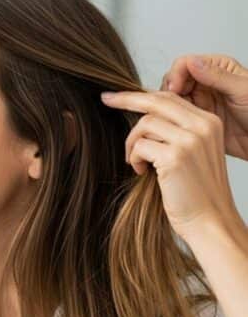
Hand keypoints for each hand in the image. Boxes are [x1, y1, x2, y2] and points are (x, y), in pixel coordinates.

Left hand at [100, 90, 241, 239]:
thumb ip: (176, 130)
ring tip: (137, 162)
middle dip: (126, 99)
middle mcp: (203, 126)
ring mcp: (190, 140)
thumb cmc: (195, 190)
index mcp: (210, 122)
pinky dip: (134, 158)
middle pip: (156, 101)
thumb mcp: (192, 152)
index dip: (140, 95)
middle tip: (106, 100)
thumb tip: (144, 113)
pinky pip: (140, 145)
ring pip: (145, 123)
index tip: (116, 96)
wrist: (210, 221)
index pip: (170, 97)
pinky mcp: (176, 157)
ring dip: (132, 142)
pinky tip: (142, 172)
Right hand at [161, 54, 247, 159]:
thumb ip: (217, 76)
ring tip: (170, 116)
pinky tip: (174, 124)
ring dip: (167, 106)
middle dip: (168, 91)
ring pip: (171, 98)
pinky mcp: (195, 117)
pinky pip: (175, 115)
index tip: (174, 89)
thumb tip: (193, 62)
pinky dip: (170, 118)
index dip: (175, 75)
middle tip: (168, 105)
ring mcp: (199, 100)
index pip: (185, 64)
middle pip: (174, 80)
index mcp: (217, 68)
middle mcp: (205, 82)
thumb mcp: (242, 90)